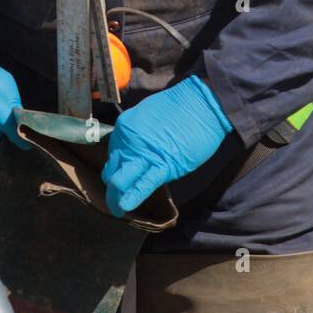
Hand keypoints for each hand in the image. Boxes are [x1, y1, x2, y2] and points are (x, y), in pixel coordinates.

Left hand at [101, 76, 232, 216]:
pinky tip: (125, 207)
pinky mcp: (162, 165)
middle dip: (112, 187)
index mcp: (124, 128)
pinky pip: (142, 185)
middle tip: (116, 197)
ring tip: (117, 209)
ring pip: (119, 181)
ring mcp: (143, 154)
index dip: (116, 169)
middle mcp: (127, 141)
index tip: (121, 176)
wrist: (200, 103)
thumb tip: (135, 150)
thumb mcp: (147, 115)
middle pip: (111, 171)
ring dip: (115, 198)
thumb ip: (137, 135)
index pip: (113, 155)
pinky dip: (131, 198)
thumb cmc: (179, 107)